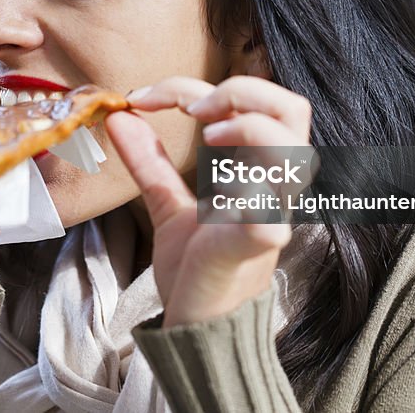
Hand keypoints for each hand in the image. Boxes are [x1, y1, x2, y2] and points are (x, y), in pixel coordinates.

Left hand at [105, 75, 311, 326]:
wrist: (195, 328)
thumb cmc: (198, 268)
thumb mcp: (169, 205)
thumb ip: (151, 163)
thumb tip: (121, 116)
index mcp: (257, 170)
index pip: (251, 102)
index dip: (194, 85)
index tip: (142, 98)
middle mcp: (273, 186)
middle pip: (293, 109)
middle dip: (241, 90)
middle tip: (192, 107)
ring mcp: (271, 214)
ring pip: (293, 149)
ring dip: (248, 126)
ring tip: (206, 133)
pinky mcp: (256, 247)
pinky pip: (268, 211)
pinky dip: (244, 187)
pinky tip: (215, 190)